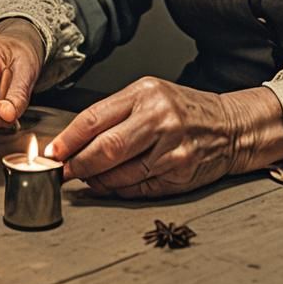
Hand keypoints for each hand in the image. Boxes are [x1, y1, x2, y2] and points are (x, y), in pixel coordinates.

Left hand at [45, 77, 282, 198]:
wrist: (230, 125)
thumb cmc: (184, 109)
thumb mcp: (150, 95)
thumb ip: (115, 113)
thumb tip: (75, 140)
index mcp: (146, 93)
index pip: (96, 117)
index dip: (69, 139)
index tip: (52, 152)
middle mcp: (159, 118)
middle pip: (105, 148)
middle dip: (78, 164)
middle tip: (64, 172)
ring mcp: (171, 147)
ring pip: (120, 173)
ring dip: (96, 181)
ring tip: (84, 180)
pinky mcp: (180, 172)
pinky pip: (139, 187)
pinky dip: (119, 190)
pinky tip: (109, 186)